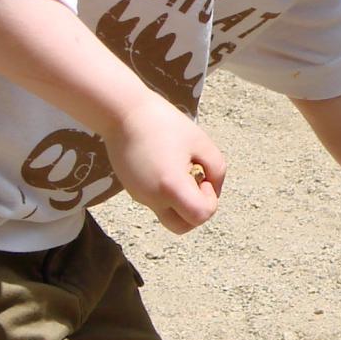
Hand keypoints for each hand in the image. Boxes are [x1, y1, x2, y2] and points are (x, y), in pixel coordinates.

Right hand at [104, 92, 226, 234]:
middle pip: (182, 227)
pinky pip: (156, 201)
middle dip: (196, 210)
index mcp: (170, 187)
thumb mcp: (201, 142)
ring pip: (169, 214)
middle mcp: (152, 198)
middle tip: (195, 181)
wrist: (123, 112)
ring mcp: (140, 196)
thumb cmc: (165, 123)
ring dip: (181, 200)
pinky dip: (167, 192)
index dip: (210, 200)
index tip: (202, 176)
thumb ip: (216, 170)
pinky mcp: (132, 190)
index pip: (200, 216)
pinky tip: (164, 164)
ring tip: (179, 168)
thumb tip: (212, 189)